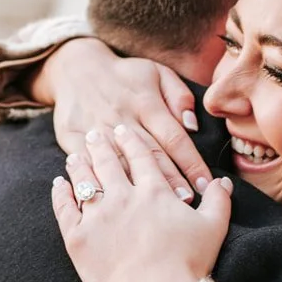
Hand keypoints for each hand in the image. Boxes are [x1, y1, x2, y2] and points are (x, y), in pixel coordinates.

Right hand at [31, 38, 211, 201]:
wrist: (76, 70)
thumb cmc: (124, 75)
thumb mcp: (157, 73)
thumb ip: (179, 96)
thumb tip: (192, 125)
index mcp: (147, 104)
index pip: (175, 138)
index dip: (192, 163)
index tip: (206, 185)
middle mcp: (124, 119)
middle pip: (152, 155)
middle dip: (172, 181)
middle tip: (187, 205)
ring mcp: (99, 131)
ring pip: (124, 164)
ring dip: (141, 188)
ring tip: (159, 211)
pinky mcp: (75, 141)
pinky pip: (92, 166)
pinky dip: (103, 183)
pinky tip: (116, 201)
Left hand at [53, 125, 233, 281]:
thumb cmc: (188, 264)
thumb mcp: (213, 228)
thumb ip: (218, 200)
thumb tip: (221, 181)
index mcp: (154, 191)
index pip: (140, 156)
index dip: (130, 141)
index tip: (122, 130)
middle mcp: (123, 197)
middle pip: (107, 162)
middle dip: (99, 145)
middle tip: (94, 134)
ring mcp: (98, 217)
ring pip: (84, 181)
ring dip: (79, 165)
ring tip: (75, 156)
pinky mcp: (78, 238)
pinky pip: (65, 209)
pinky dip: (60, 193)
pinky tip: (59, 184)